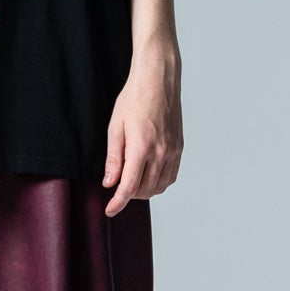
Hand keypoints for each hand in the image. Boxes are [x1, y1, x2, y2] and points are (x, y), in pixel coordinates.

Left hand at [102, 39, 182, 214]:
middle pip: (144, 190)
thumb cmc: (133, 99)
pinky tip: (148, 175)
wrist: (158, 80)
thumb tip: (109, 183)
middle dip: (128, 195)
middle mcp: (161, 152)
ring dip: (144, 191)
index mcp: (142, 147)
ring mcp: (173, 151)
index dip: (118, 203)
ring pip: (159, 186)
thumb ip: (114, 158)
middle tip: (116, 187)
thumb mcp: (115, 127)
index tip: (109, 210)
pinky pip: (171, 176)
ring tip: (131, 181)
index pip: (129, 187)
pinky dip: (159, 182)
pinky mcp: (179, 147)